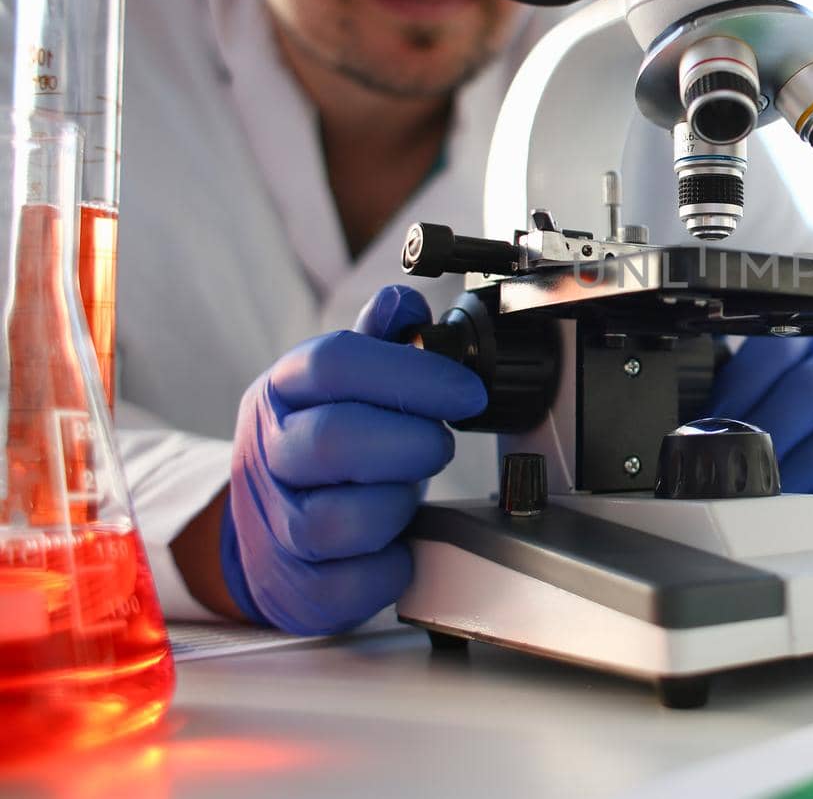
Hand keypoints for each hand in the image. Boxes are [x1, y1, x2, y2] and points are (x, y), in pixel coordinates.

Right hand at [219, 285, 486, 633]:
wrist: (268, 536)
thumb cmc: (324, 453)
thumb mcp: (340, 389)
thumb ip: (378, 345)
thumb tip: (403, 303)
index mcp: (282, 393)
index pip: (336, 363)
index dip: (413, 374)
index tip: (465, 391)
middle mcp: (267, 456)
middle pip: (336, 440)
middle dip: (413, 443)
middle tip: (438, 444)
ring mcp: (273, 528)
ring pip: (340, 519)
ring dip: (397, 505)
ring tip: (404, 493)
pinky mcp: (295, 589)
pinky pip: (354, 584)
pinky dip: (391, 565)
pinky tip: (396, 544)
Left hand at [702, 335, 812, 519]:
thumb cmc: (786, 429)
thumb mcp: (752, 404)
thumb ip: (728, 408)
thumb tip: (689, 435)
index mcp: (802, 345)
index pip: (773, 352)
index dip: (741, 392)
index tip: (714, 432)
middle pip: (812, 389)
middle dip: (773, 438)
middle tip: (746, 473)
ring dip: (810, 468)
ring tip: (779, 497)